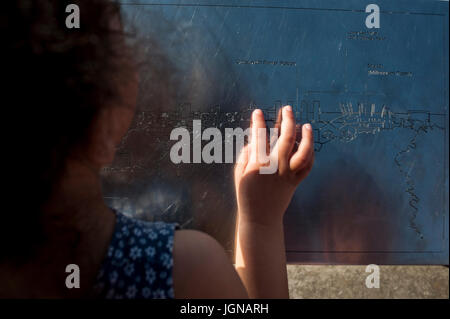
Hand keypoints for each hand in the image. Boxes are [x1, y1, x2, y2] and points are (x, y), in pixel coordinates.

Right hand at [234, 106, 313, 225]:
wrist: (260, 217)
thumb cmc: (246, 194)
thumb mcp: (239, 173)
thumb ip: (246, 155)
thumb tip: (254, 141)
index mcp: (258, 163)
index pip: (259, 136)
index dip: (258, 121)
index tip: (258, 112)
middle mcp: (275, 166)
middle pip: (286, 138)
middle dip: (288, 120)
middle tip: (288, 109)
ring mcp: (287, 174)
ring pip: (302, 152)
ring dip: (306, 137)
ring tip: (306, 125)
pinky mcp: (295, 182)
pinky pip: (307, 166)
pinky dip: (310, 154)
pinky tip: (308, 145)